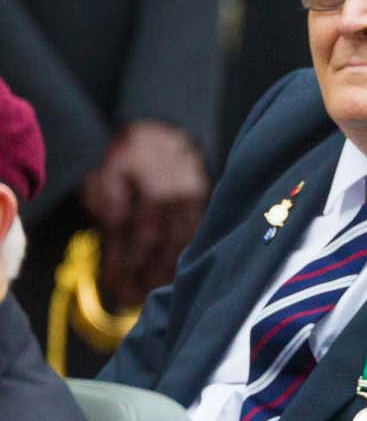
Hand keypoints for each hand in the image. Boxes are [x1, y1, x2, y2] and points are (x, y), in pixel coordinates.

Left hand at [79, 119, 208, 305]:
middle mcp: (177, 201)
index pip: (135, 241)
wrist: (164, 121)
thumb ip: (106, 199)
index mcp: (150, 194)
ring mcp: (195, 201)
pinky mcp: (206, 200)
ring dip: (167, 271)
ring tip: (152, 289)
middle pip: (162, 250)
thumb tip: (112, 225)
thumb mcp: (106, 169)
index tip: (114, 286)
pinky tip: (173, 266)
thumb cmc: (129, 149)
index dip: (122, 267)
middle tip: (132, 299)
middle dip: (145, 278)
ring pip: (183, 245)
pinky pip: (196, 233)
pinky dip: (184, 252)